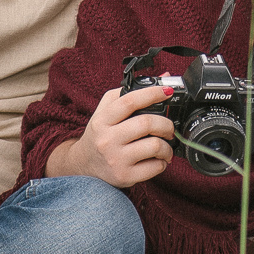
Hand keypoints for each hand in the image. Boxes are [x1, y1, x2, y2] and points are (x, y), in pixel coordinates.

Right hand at [47, 85, 176, 187]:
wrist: (84, 165)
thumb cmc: (100, 134)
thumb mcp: (106, 111)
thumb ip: (128, 93)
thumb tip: (162, 77)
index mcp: (103, 120)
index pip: (129, 101)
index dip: (152, 93)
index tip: (167, 92)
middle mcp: (107, 140)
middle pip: (146, 123)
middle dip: (166, 124)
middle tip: (169, 128)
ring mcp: (116, 159)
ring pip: (155, 146)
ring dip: (168, 146)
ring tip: (165, 145)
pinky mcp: (125, 176)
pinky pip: (155, 167)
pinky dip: (163, 162)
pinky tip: (157, 160)